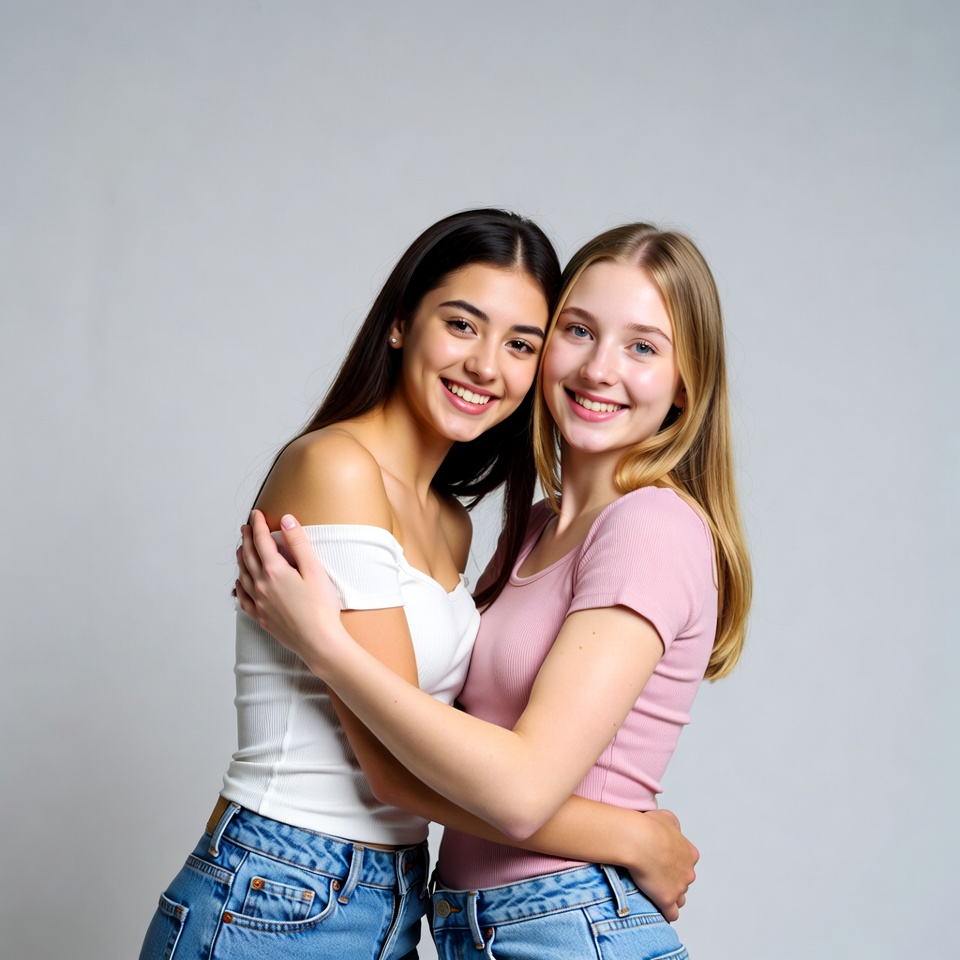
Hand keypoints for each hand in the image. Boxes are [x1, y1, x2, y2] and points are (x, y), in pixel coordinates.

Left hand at [235, 510, 344, 671]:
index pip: (262, 541)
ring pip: (243, 575)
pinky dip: (239, 586)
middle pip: (249, 556)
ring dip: (241, 559)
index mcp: (274, 571)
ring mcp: (259, 603)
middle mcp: (262, 585)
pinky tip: (239, 583)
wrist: (319, 641)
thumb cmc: (321, 607)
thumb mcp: (314, 570)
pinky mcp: (262, 617)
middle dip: (247, 539)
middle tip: (246, 527)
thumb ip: (298, 543)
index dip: (258, 525)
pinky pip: (243, 598)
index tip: (256, 514)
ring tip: (241, 549)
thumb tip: (286, 520)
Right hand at [627, 809, 697, 921]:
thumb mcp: (666, 817)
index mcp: (690, 853)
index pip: (687, 864)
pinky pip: (671, 914)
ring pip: (679, 898)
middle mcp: (688, 872)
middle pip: (684, 881)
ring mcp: (679, 888)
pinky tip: (657, 908)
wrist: (638, 840)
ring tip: (654, 892)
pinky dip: (666, 912)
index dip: (674, 864)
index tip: (662, 862)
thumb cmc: (649, 827)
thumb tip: (673, 829)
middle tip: (654, 874)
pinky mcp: (667, 900)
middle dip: (672, 880)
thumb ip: (673, 825)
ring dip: (670, 896)